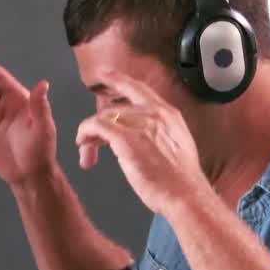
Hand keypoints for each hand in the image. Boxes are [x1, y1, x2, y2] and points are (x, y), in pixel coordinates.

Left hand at [75, 69, 206, 213]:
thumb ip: (160, 134)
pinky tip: (83, 145)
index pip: (138, 89)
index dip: (118, 80)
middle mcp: (155, 114)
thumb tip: (142, 138)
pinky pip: (97, 126)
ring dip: (90, 135)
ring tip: (85, 152)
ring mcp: (141, 124)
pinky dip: (86, 133)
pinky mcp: (127, 139)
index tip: (105, 74)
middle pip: (115, 108)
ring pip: (103, 117)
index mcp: (168, 114)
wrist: (185, 195)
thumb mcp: (177, 146)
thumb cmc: (181, 181)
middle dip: (99, 125)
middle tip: (87, 139)